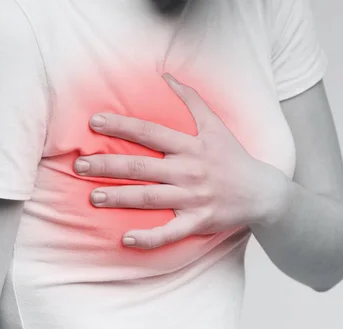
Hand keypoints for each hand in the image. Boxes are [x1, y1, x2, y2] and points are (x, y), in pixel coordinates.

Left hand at [74, 74, 289, 248]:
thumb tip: (167, 75)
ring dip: (120, 198)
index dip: (122, 126)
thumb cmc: (234, 157)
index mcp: (192, 146)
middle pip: (143, 167)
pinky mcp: (199, 221)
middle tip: (80, 165)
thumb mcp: (216, 125)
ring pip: (151, 199)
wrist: (262, 192)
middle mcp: (190, 171)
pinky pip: (171, 232)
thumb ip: (191, 99)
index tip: (94, 122)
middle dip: (109, 166)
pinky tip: (126, 239)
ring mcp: (194, 199)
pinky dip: (149, 238)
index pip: (151, 133)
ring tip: (93, 197)